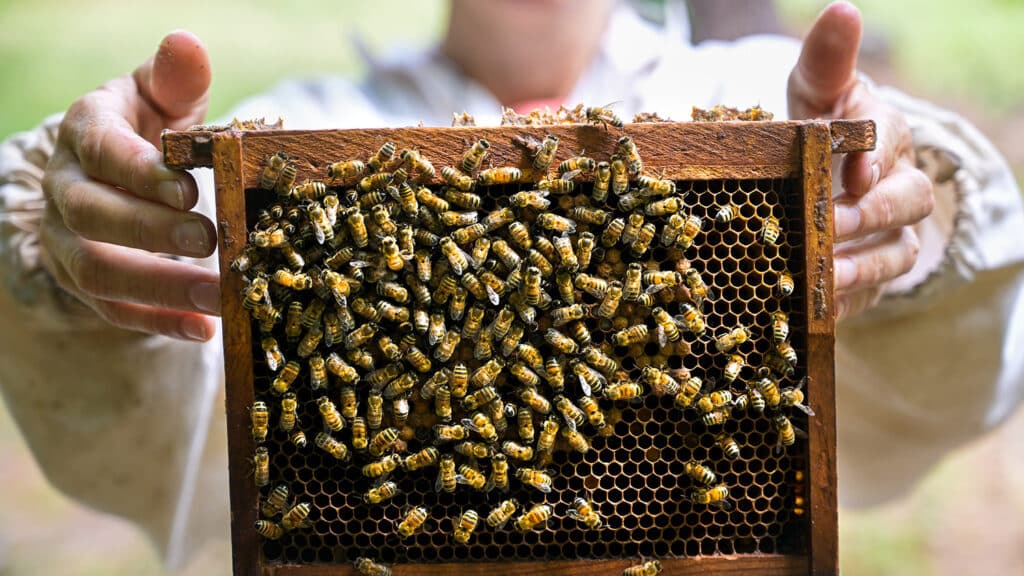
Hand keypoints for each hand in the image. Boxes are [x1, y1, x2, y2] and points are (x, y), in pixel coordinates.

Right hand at [40, 30, 219, 340]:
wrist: (114, 175)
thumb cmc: (149, 130)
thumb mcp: (161, 98)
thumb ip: (176, 79)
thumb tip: (187, 44)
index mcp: (85, 135)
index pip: (101, 151)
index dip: (140, 172)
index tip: (189, 188)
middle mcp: (65, 189)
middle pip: (92, 215)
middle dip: (150, 231)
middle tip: (209, 239)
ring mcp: (69, 241)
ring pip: (98, 270)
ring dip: (159, 287)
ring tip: (217, 296)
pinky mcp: (86, 283)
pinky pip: (114, 310)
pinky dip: (159, 322)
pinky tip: (203, 329)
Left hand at [787, 2, 934, 320]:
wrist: (803, 187)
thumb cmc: (811, 133)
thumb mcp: (811, 94)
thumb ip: (825, 61)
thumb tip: (843, 11)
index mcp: (882, 135)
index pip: (890, 137)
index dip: (874, 154)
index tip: (853, 169)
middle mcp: (895, 184)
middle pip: (905, 200)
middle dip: (868, 212)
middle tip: (828, 223)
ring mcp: (888, 233)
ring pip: (896, 253)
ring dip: (862, 263)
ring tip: (825, 269)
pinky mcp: (869, 276)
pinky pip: (870, 294)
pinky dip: (845, 300)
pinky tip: (817, 303)